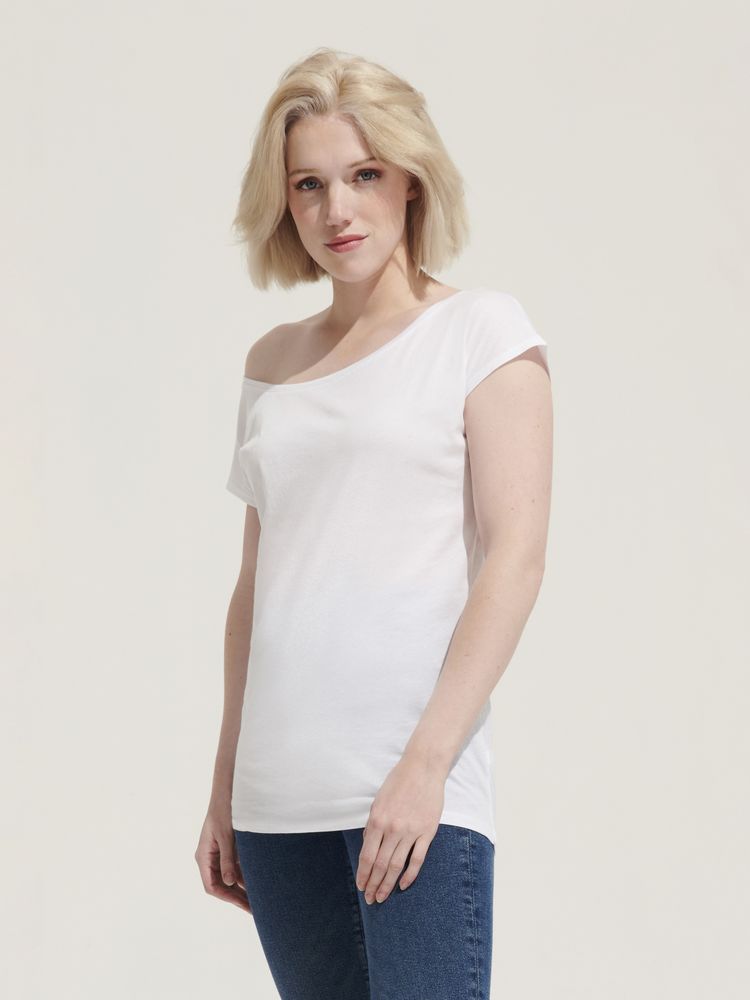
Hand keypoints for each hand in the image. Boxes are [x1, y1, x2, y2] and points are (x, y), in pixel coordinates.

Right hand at [195, 802, 251, 914]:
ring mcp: (220, 854)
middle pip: (222, 885)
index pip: (212, 886)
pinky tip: (260, 881)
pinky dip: (247, 875)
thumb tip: (229, 882)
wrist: (229, 790)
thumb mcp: (227, 835)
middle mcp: (210, 858)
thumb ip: (227, 859)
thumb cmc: (224, 810)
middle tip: (256, 908)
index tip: (245, 905)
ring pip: (231, 877)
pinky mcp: (230, 848)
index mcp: (204, 857)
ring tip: (261, 899)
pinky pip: (237, 867)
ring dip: (244, 887)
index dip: (228, 898)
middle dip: (238, 896)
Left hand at [356, 755, 445, 904]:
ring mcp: (411, 831)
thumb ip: (373, 825)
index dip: (363, 874)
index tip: (361, 886)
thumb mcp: (378, 801)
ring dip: (388, 884)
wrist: (423, 768)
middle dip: (373, 884)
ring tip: (382, 897)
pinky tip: (403, 885)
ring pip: (396, 866)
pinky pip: (417, 859)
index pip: (367, 856)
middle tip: (370, 899)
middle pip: (380, 865)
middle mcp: (393, 828)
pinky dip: (409, 875)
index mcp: (377, 820)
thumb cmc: (398, 782)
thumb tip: (369, 846)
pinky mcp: (427, 832)